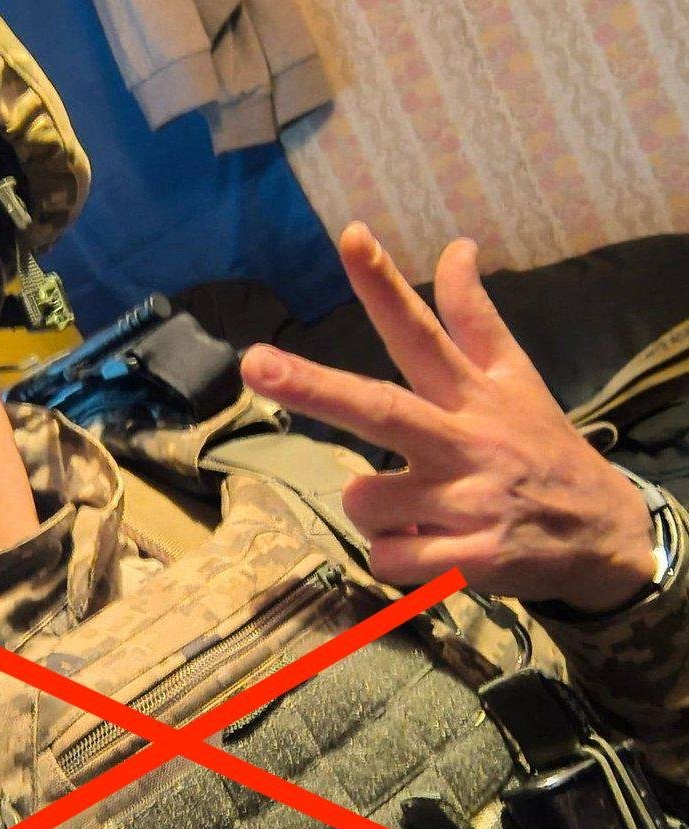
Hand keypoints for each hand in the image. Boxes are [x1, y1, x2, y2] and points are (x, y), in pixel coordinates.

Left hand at [241, 223, 654, 611]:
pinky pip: (387, 559)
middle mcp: (467, 442)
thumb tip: (455, 246)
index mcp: (473, 394)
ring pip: (365, 501)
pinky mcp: (472, 558)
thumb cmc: (541, 451)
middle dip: (313, 387)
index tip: (351, 237)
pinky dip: (392, 557)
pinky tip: (431, 549)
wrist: (604, 537)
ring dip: (373, 510)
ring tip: (419, 512)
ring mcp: (470, 502)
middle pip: (381, 410)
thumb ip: (474, 319)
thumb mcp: (517, 380)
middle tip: (256, 363)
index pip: (424, 332)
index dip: (386, 287)